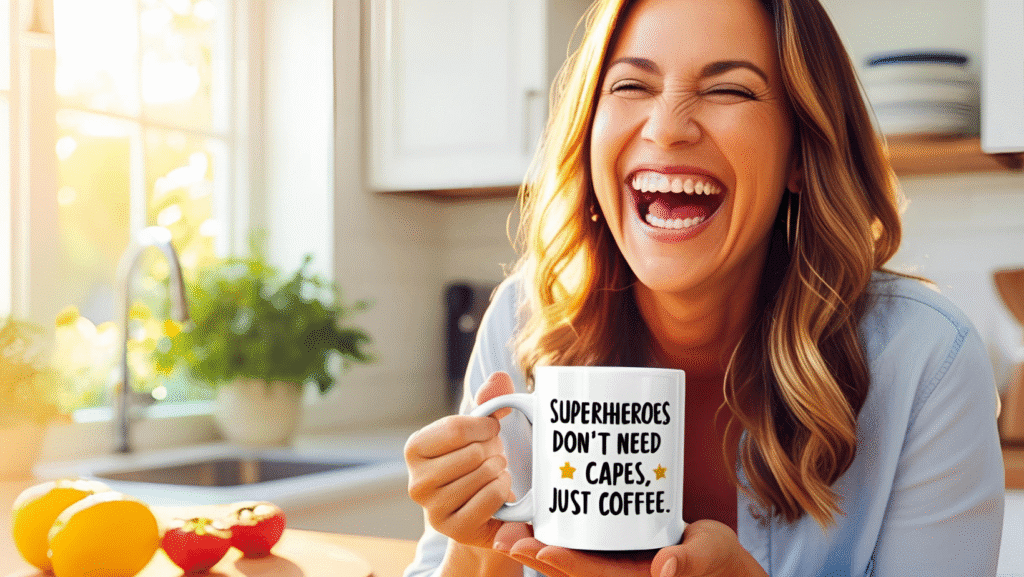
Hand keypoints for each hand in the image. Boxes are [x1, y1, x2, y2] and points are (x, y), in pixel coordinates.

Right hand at [404, 372, 518, 549]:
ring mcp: (433, 510)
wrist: (485, 506)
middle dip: (491, 450)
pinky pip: (492, 498)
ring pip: (483, 475)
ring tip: (493, 473)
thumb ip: (490, 400)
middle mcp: (416, 482)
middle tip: (490, 457)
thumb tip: (499, 380)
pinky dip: (503, 489)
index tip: (491, 429)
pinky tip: (497, 490)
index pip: (455, 429)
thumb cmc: (479, 459)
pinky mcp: (454, 529)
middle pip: (471, 453)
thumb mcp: (480, 428)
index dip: (483, 426)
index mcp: (415, 449)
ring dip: (499, 470)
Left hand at [502, 520, 765, 576]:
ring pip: (567, 555)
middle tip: (504, 536)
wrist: (720, 562)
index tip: (537, 551)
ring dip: (538, 543)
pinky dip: (557, 532)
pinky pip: (580, 543)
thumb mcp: (707, 554)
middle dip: (535, 553)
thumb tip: (665, 566)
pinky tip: (536, 515)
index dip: (562, 564)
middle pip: (568, 567)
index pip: (590, 574)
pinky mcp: (613, 548)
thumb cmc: (716, 560)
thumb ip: (686, 561)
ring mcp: (612, 562)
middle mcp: (616, 573)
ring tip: (507, 527)